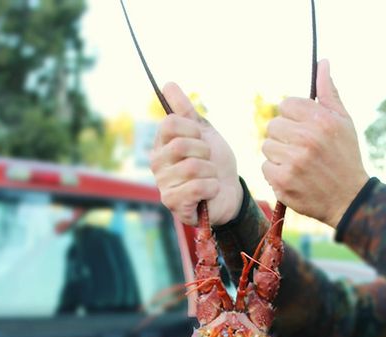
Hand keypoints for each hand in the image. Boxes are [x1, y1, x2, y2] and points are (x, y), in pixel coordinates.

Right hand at [150, 83, 242, 225]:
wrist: (228, 192)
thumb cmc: (215, 163)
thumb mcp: (204, 132)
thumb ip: (186, 110)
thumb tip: (167, 84)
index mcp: (161, 144)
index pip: (170, 123)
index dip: (193, 129)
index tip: (201, 139)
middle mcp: (157, 164)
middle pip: (180, 145)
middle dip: (205, 152)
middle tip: (209, 161)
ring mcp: (163, 185)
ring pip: (191, 167)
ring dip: (210, 172)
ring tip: (210, 177)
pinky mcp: (173, 203)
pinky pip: (196, 187)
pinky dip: (212, 187)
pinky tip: (210, 191)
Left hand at [262, 59, 368, 227]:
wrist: (349, 199)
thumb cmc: (345, 157)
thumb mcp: (344, 122)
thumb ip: (329, 93)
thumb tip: (322, 62)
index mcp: (321, 120)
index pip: (286, 105)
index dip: (292, 117)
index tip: (301, 128)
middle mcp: (307, 139)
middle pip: (273, 126)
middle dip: (283, 136)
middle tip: (299, 149)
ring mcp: (294, 161)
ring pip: (267, 147)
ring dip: (278, 155)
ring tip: (297, 164)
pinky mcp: (283, 181)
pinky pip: (265, 167)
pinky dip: (275, 173)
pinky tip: (292, 177)